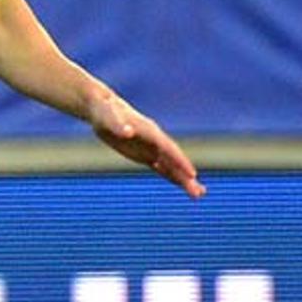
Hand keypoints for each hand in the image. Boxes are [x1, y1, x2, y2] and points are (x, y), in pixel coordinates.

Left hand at [89, 94, 203, 198]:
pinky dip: (171, 175)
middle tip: (199, 193)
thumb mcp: (109, 118)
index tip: (192, 174)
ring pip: (171, 166)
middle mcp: (154, 140)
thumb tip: (127, 131)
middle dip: (186, 177)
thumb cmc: (105, 112)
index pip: (169, 149)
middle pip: (174, 160)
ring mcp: (150, 147)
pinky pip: (161, 167)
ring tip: (198, 194)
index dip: (180, 161)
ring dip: (184, 179)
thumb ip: (118, 126)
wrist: (101, 107)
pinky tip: (181, 184)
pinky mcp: (143, 154)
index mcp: (150, 132)